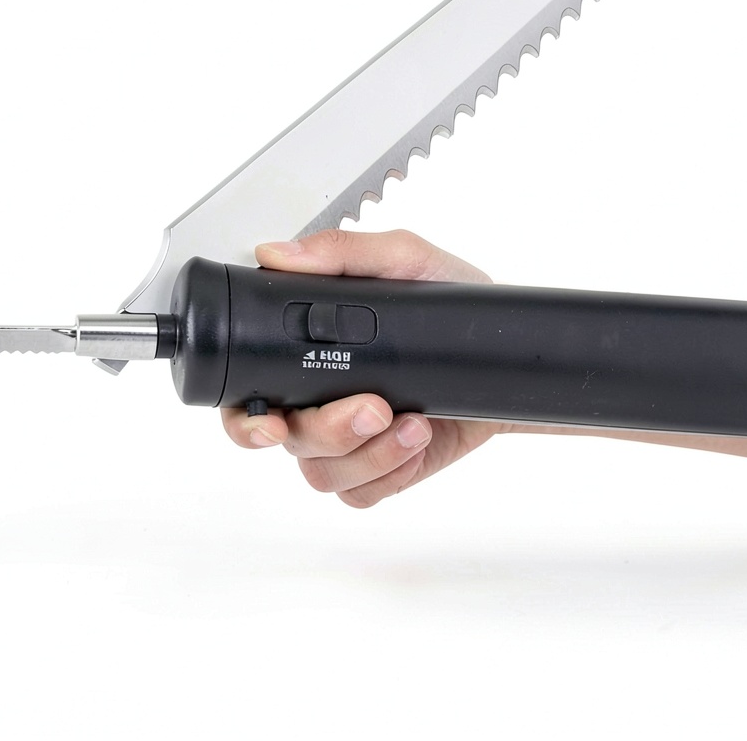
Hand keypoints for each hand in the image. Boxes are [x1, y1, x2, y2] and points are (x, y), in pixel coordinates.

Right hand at [220, 229, 504, 506]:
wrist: (502, 353)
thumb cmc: (450, 302)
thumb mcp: (402, 260)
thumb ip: (342, 252)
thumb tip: (277, 253)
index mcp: (304, 353)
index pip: (244, 392)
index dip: (243, 415)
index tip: (272, 418)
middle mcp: (315, 399)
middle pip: (284, 439)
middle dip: (324, 432)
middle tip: (370, 409)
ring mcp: (347, 438)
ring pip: (322, 471)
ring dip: (368, 451)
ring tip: (409, 418)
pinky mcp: (380, 468)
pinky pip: (360, 493)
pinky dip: (388, 470)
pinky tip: (416, 436)